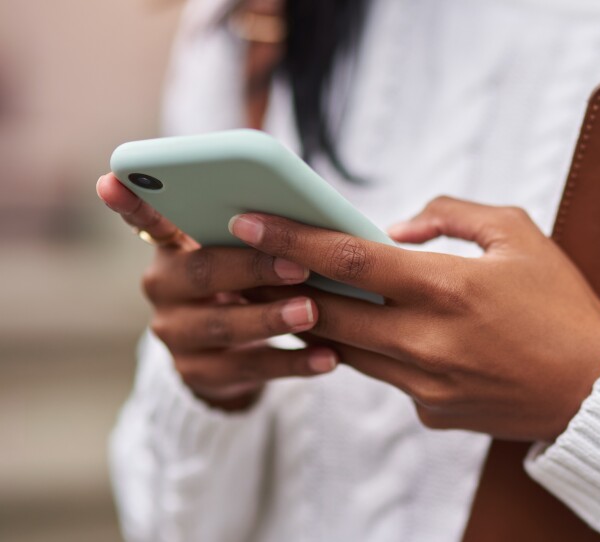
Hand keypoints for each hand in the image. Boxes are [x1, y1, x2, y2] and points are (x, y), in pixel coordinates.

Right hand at [96, 174, 337, 409]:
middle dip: (251, 266)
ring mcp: (176, 334)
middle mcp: (163, 288)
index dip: (130, 202)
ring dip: (272, 317)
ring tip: (313, 311)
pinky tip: (328, 358)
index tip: (110, 179)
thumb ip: (258, 231)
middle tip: (299, 262)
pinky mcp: (199, 375)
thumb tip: (306, 209)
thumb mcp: (245, 254)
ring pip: (222, 326)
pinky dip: (293, 363)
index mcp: (173, 248)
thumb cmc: (247, 284)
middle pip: (201, 272)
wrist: (232, 356)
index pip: (147, 218)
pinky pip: (249, 370)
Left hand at [230, 196, 599, 439]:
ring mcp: (427, 385)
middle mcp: (428, 341)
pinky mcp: (432, 413)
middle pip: (328, 311)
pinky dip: (375, 351)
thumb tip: (394, 228)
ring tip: (293, 292)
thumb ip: (450, 216)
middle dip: (281, 285)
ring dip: (317, 320)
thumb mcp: (517, 233)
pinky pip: (386, 377)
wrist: (597, 385)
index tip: (246, 220)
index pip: (348, 259)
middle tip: (246, 261)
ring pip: (347, 348)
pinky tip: (381, 333)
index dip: (291, 238)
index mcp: (449, 287)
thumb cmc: (562, 302)